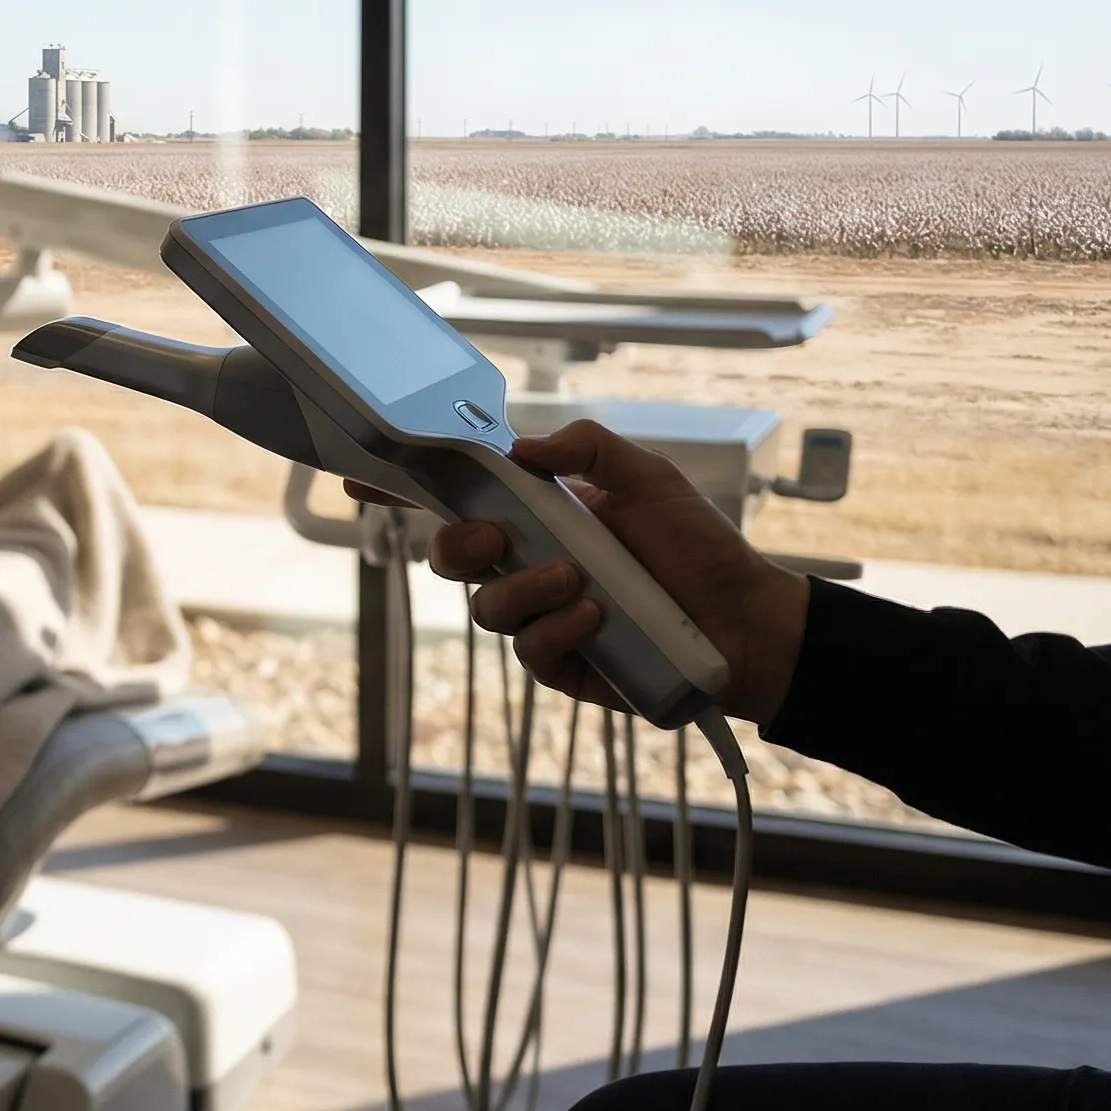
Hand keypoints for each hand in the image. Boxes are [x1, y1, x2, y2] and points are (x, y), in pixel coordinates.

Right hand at [365, 420, 811, 724]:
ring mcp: (540, 616)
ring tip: (581, 585)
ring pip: (483, 606)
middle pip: (450, 555)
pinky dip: (555, 628)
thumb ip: (590, 449)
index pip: (460, 499)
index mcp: (540, 515)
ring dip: (523, 589)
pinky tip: (595, 618)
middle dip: (459, 544)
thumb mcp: (651, 479)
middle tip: (499, 538)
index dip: (405, 491)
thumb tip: (524, 447)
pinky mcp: (559, 663)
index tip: (361, 481)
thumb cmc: (702, 549)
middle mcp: (528, 564)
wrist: (749, 624)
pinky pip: (526, 648)